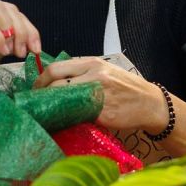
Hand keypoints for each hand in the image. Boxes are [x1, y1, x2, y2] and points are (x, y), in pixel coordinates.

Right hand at [0, 0, 41, 66]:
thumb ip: (6, 42)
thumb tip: (26, 42)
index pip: (12, 11)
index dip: (28, 28)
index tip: (36, 48)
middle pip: (9, 8)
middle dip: (23, 30)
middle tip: (26, 52)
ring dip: (11, 31)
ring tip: (13, 52)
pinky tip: (2, 51)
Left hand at [33, 57, 168, 132]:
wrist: (150, 104)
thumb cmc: (125, 88)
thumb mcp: (105, 71)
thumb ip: (83, 73)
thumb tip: (55, 82)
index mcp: (92, 63)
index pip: (56, 68)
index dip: (40, 80)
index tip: (35, 89)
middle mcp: (94, 75)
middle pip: (56, 83)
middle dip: (41, 94)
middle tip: (35, 104)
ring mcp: (98, 95)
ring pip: (64, 100)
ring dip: (51, 108)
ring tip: (45, 113)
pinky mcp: (103, 114)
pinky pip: (77, 116)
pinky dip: (67, 119)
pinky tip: (63, 123)